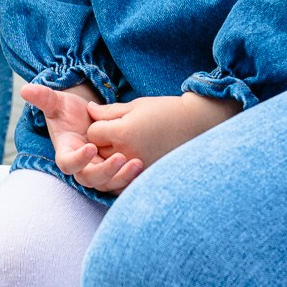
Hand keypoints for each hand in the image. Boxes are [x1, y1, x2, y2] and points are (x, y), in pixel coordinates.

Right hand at [19, 82, 141, 194]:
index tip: (90, 146)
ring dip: (122, 177)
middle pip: (90, 180)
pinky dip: (132, 179)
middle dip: (106, 172)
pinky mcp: (113, 173)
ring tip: (137, 163)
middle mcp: (81, 166)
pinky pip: (121, 183)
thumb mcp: (56, 102)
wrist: (86, 117)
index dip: (78, 159)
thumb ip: (43, 97)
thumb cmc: (68, 110)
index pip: (68, 164)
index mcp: (66, 152)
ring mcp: (98, 171)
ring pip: (108, 185)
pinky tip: (144, 166)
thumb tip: (25, 90)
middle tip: (122, 158)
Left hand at [83, 91, 233, 174]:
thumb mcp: (136, 106)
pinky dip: (123, 174)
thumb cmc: (165, 111)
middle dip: (102, 144)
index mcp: (122, 132)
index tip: (109, 121)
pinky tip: (131, 163)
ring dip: (111, 160)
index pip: (93, 134)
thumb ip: (109, 111)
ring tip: (123, 148)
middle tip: (114, 135)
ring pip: (110, 169)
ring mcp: (139, 168)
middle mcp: (128, 153)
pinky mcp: (148, 177)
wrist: (196, 124)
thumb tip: (89, 111)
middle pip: (98, 153)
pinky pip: (125, 181)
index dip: (98, 126)